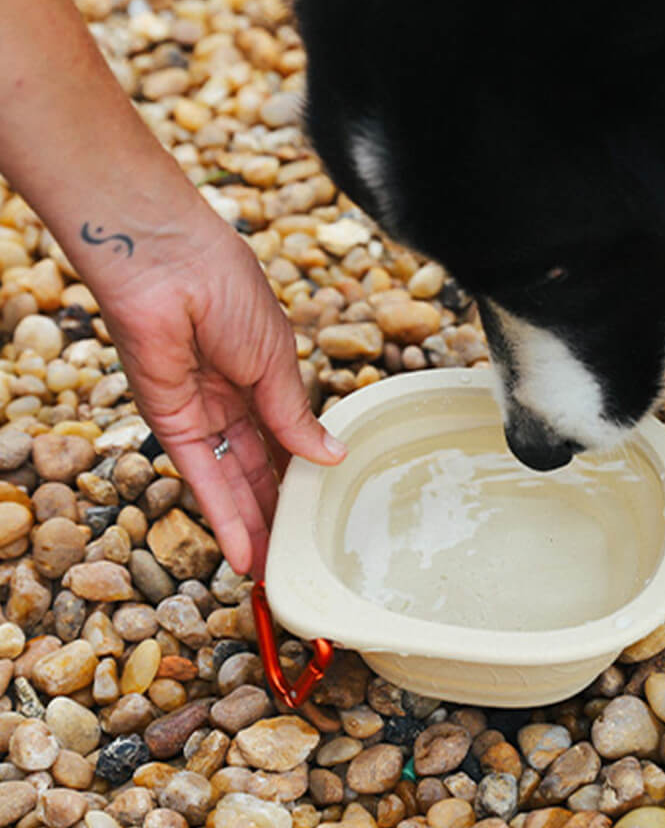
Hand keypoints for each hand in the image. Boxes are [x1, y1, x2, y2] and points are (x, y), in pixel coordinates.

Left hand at [96, 216, 345, 579]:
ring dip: (250, 525)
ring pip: (230, 481)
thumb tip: (333, 456)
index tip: (318, 511)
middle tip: (292, 554)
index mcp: (264, 376)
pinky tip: (245, 547)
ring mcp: (199, 414)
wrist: (167, 260)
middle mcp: (230, 400)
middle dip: (274, 512)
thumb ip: (296, 416)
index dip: (301, 477)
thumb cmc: (228, 289)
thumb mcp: (278, 361)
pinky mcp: (170, 424)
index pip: (285, 439)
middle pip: (256, 468)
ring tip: (270, 567)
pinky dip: (222, 514)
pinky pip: (201, 478)